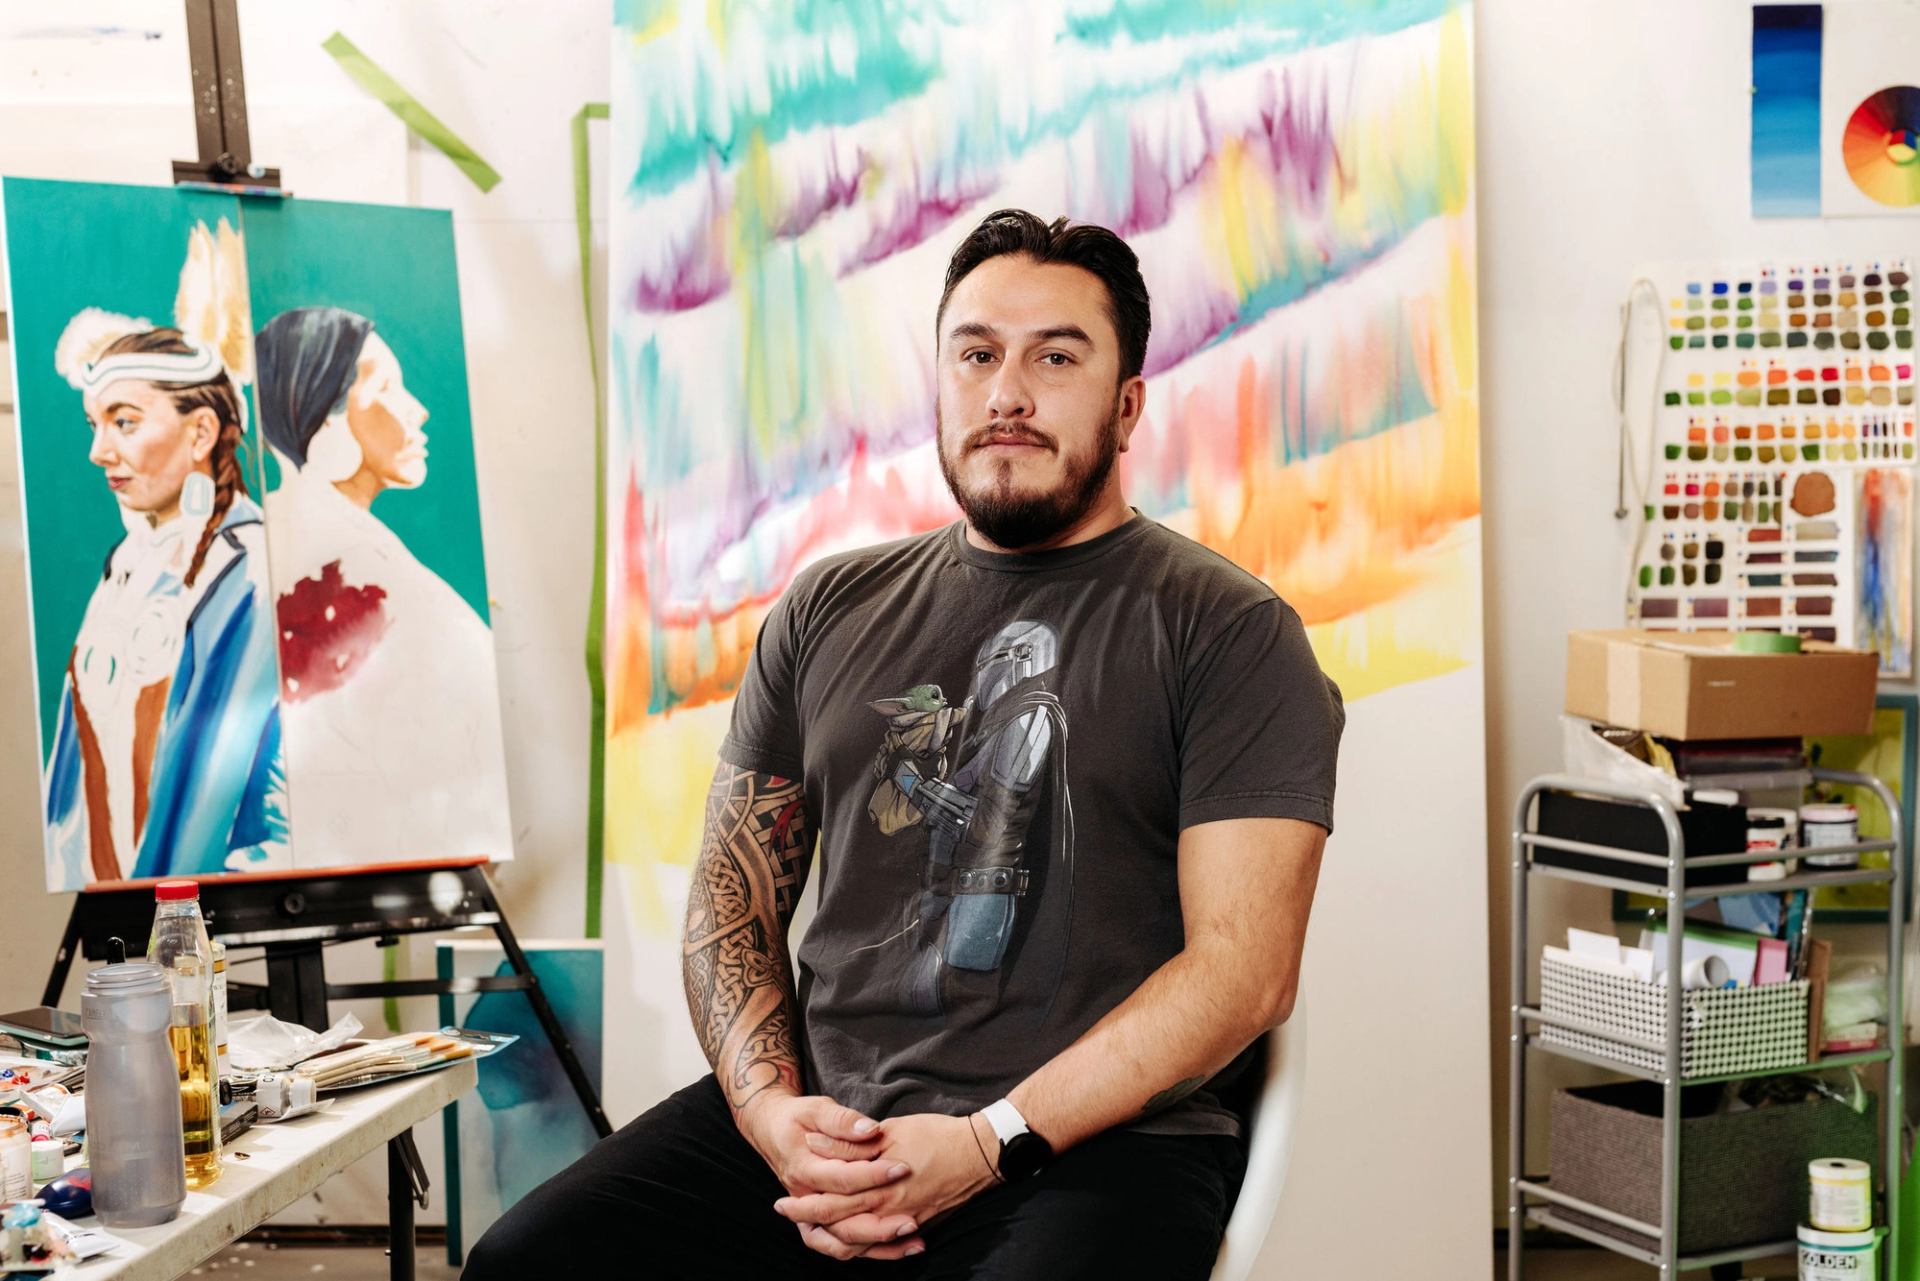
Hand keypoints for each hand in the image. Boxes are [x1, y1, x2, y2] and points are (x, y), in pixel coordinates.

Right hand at [735, 1090, 920, 1252]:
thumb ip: (843, 1120)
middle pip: (842, 1219)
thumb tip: (870, 1130)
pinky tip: (902, 1248)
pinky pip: (844, 1246)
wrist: (772, 1131)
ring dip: (878, 1245)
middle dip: (880, 1221)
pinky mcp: (820, 1224)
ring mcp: (810, 1215)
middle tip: (914, 1217)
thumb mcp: (817, 1108)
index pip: (842, 1179)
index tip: (903, 1168)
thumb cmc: (797, 1118)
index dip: (874, 1175)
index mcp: (803, 1169)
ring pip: (842, 1243)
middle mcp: (804, 1198)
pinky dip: (873, 1251)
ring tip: (913, 1241)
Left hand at [776, 1112, 999, 1261]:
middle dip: (809, 1224)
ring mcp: (903, 1221)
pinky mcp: (916, 1223)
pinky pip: (884, 1246)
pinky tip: (852, 1242)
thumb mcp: (890, 1131)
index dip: (803, 1206)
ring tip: (813, 1232)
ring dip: (832, 1240)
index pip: (830, 1203)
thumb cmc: (935, 1135)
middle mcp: (887, 1209)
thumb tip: (817, 1143)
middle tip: (788, 1217)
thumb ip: (851, 1143)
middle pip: (838, 1227)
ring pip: (859, 1244)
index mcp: (877, 1185)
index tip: (781, 1203)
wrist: (979, 1152)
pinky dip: (865, 1248)